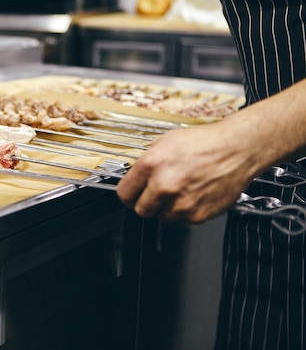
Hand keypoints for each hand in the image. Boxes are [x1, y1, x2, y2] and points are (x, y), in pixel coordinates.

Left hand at [116, 121, 254, 223]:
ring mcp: (181, 203)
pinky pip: (184, 219)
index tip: (132, 195)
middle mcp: (164, 186)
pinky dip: (187, 210)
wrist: (237, 149)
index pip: (124, 193)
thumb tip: (136, 176)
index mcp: (151, 165)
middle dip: (146, 203)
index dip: (128, 194)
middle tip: (157, 194)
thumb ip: (146, 162)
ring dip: (168, 208)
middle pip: (141, 210)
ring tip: (182, 190)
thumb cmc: (205, 142)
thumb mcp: (165, 142)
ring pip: (163, 217)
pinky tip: (195, 193)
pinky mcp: (197, 215)